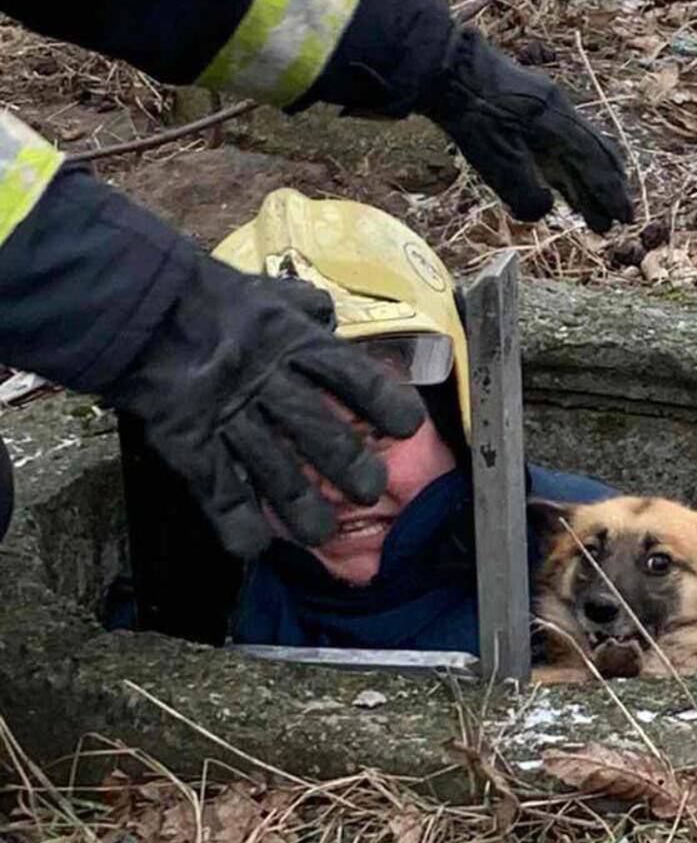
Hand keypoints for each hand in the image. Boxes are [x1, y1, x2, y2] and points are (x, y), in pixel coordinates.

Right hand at [104, 257, 425, 558]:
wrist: (142, 306)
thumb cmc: (216, 302)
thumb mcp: (271, 296)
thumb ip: (307, 310)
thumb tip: (330, 318)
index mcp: (296, 345)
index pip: (352, 375)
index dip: (383, 403)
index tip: (408, 427)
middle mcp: (269, 384)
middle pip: (319, 430)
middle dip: (349, 464)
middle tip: (371, 490)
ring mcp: (228, 416)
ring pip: (274, 468)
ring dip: (301, 507)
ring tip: (323, 535)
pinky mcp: (190, 441)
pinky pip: (216, 486)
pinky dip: (236, 519)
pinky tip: (254, 547)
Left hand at [417, 27, 633, 232]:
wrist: (445, 66)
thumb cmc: (471, 112)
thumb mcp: (496, 160)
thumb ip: (525, 191)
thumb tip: (546, 209)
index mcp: (557, 122)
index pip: (593, 164)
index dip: (610, 194)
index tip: (624, 218)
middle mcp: (560, 112)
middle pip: (595, 154)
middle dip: (608, 188)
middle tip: (619, 217)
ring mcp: (545, 108)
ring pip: (579, 149)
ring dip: (589, 181)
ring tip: (596, 209)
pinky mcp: (529, 109)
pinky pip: (562, 141)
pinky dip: (571, 167)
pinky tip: (566, 181)